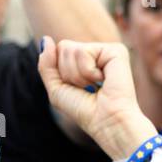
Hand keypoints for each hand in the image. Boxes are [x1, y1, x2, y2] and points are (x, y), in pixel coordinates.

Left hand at [37, 36, 157, 161]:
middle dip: (67, 72)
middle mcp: (97, 52)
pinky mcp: (115, 50)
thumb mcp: (57, 88)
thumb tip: (46, 39)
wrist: (106, 122)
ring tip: (95, 85)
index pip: (59, 51)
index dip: (60, 72)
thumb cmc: (85, 110)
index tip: (77, 88)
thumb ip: (47, 64)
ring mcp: (107, 50)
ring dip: (77, 74)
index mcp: (86, 60)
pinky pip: (83, 52)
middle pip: (63, 47)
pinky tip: (103, 80)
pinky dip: (87, 71)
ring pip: (70, 48)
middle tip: (86, 87)